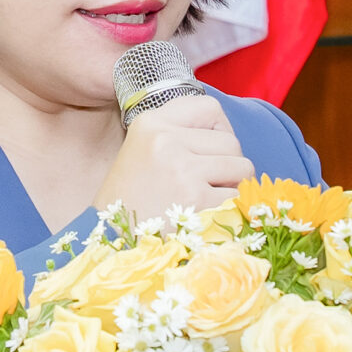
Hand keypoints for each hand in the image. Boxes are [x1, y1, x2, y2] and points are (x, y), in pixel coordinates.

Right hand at [92, 94, 251, 217]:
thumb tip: (226, 134)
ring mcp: (182, 170)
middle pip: (230, 141)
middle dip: (229, 164)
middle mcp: (165, 140)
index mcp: (150, 123)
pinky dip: (230, 209)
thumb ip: (177, 134)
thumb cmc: (129, 200)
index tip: (212, 150)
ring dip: (233, 186)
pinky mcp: (197, 200)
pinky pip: (238, 197)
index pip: (209, 108)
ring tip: (206, 199)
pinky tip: (205, 216)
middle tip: (208, 184)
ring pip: (242, 167)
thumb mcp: (142, 151)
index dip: (220, 129)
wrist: (110, 242)